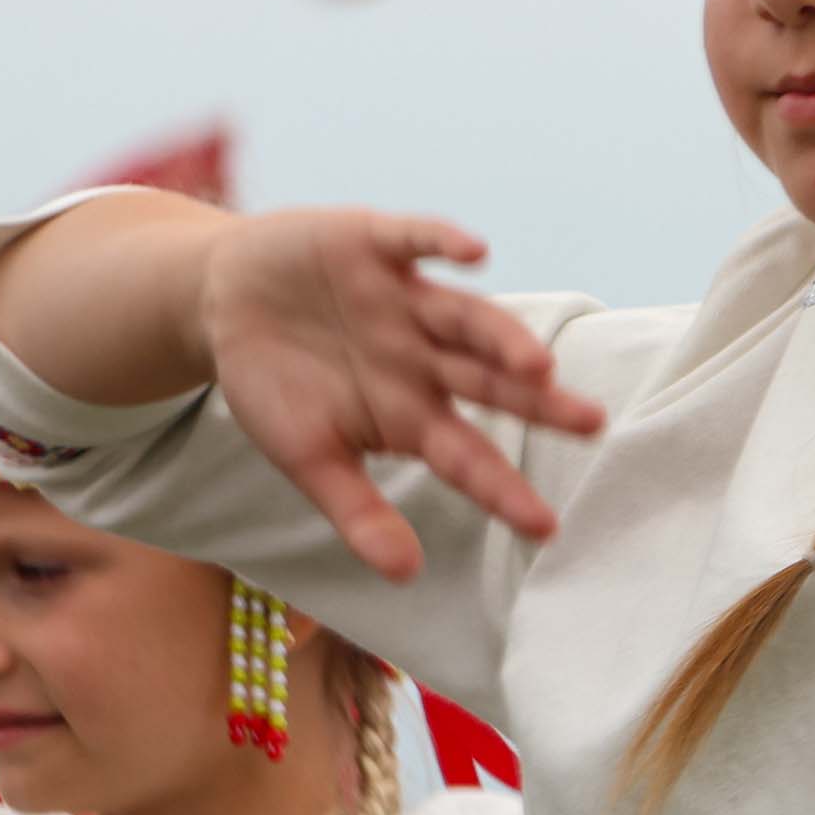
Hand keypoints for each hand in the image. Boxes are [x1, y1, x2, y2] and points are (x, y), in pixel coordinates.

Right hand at [199, 212, 607, 578]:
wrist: (225, 301)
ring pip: (466, 318)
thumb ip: (358, 510)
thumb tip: (406, 575)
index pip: (469, 456)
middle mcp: (425, 356)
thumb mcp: (308, 456)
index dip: (503, 490)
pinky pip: (416, 239)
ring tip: (538, 362)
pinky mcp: (376, 244)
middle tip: (590, 423)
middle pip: (490, 382)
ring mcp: (406, 300)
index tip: (545, 528)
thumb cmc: (276, 384)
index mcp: (413, 413)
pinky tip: (476, 253)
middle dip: (538, 402)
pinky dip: (442, 242)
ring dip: (501, 337)